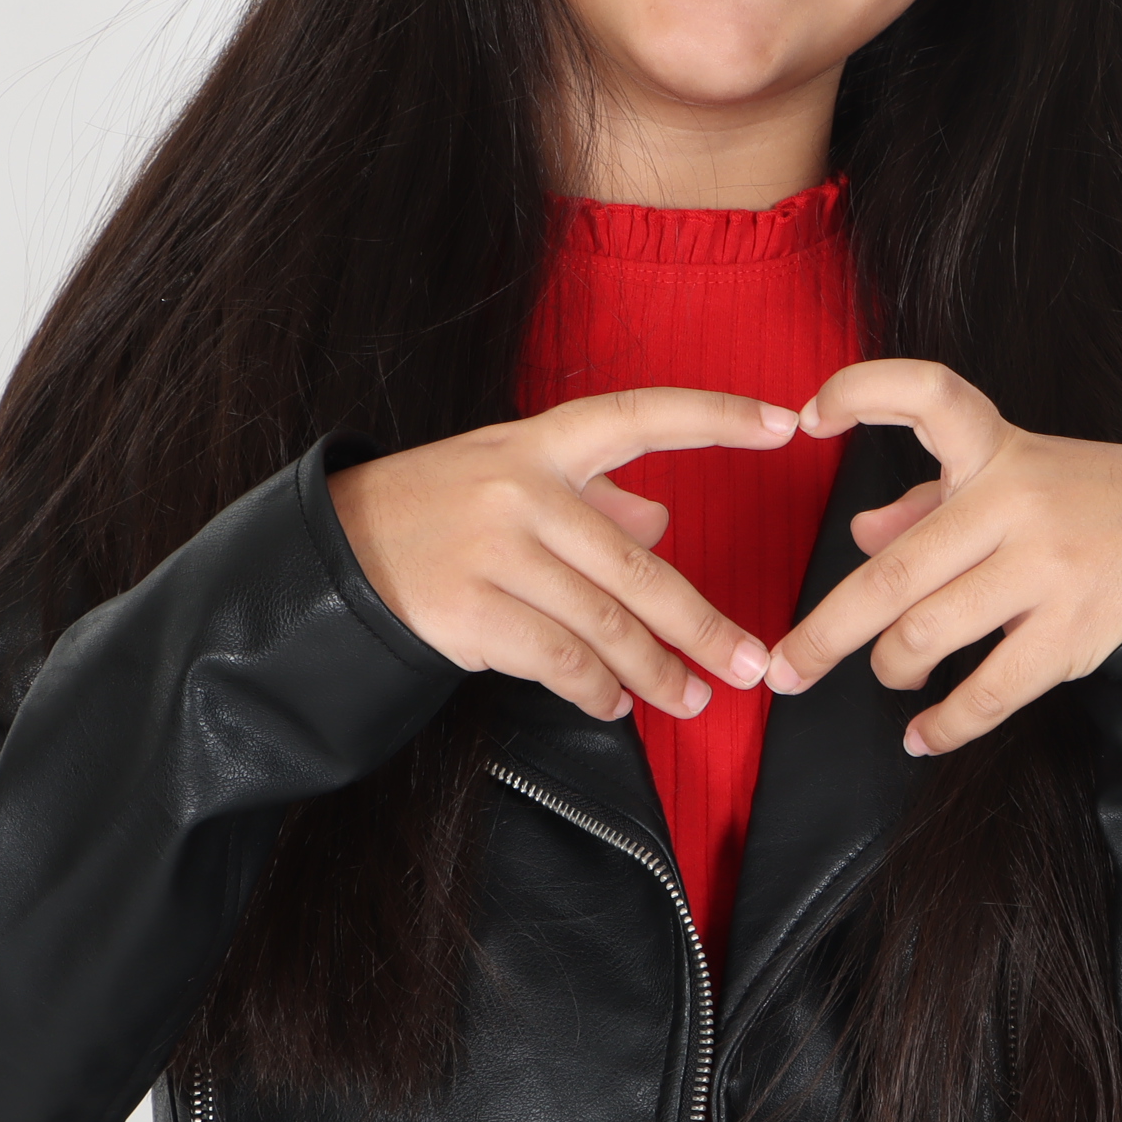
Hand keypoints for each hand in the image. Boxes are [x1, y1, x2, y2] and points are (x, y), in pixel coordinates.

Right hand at [329, 388, 795, 722]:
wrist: (336, 551)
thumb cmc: (438, 510)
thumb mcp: (510, 478)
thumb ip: (593, 498)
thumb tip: (662, 522)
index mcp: (541, 443)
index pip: (643, 416)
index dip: (716, 418)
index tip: (785, 425)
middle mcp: (523, 489)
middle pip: (639, 570)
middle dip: (703, 626)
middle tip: (751, 663)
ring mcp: (496, 551)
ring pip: (605, 626)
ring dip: (656, 673)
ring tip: (691, 698)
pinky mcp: (471, 611)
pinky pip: (559, 661)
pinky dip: (596, 692)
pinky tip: (615, 705)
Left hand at [762, 360, 1121, 754]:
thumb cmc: (1091, 500)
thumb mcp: (1017, 476)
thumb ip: (931, 502)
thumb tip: (859, 536)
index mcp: (998, 450)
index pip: (929, 393)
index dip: (862, 393)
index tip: (808, 416)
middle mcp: (1018, 502)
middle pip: (895, 573)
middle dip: (825, 632)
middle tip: (782, 671)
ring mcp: (1048, 568)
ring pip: (929, 636)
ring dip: (890, 669)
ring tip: (888, 677)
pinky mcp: (1076, 630)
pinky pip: (989, 692)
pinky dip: (944, 725)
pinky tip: (921, 736)